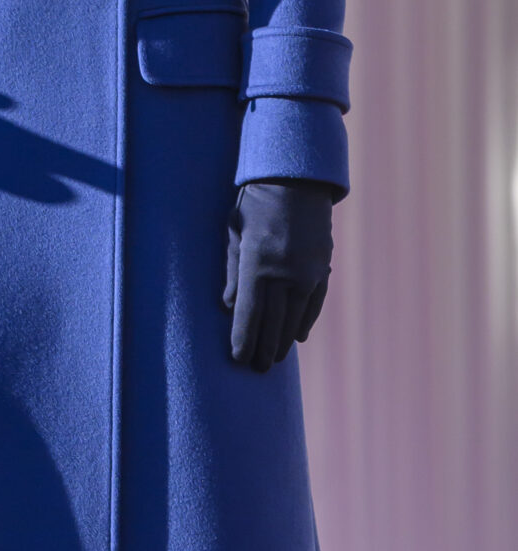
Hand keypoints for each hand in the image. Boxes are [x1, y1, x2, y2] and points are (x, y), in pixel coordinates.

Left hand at [224, 180, 334, 371]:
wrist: (297, 180)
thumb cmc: (255, 203)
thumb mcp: (233, 232)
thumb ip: (231, 271)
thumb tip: (228, 307)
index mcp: (258, 263)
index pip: (249, 313)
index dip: (243, 340)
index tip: (238, 359)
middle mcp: (285, 272)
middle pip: (273, 322)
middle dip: (263, 348)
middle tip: (256, 370)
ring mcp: (308, 272)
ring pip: (295, 317)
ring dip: (284, 341)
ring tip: (274, 359)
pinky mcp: (323, 267)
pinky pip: (314, 303)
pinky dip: (304, 321)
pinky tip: (297, 336)